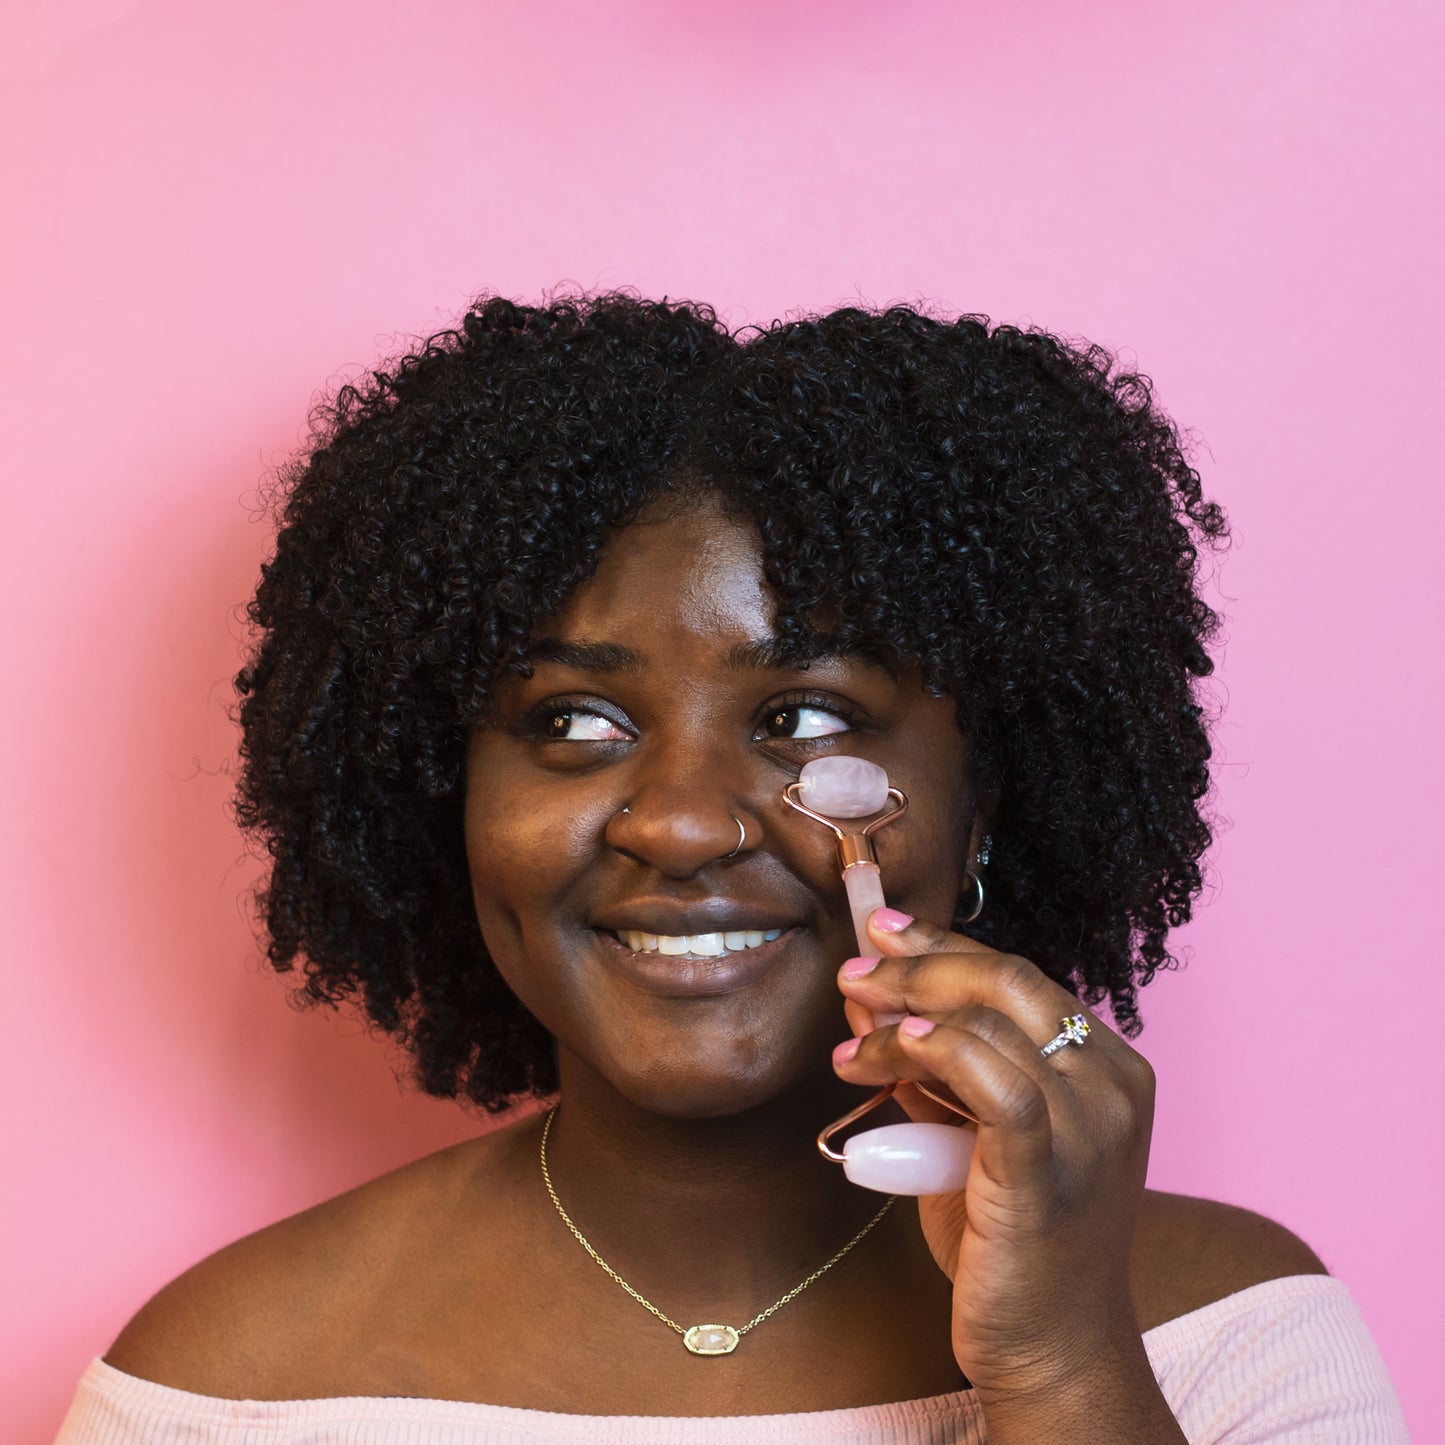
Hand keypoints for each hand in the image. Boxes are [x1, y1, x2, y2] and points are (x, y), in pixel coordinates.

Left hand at [832, 909, 1159, 1418]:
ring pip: (990, 1021)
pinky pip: (992, 1079)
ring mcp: (1092, 1123)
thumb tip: (867, 1001)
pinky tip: (891, 1050)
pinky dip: (936, 1051)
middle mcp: (1113, 1084)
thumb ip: (932, 1070)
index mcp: (1109, 1068)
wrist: (1052, 1350)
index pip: (1020, 979)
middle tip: (854, 968)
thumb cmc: (1012, 1244)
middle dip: (918, 964)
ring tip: (850, 1038)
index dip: (945, 947)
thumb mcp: (971, 1136)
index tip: (884, 932)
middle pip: (1008, 981)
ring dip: (902, 1015)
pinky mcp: (1053, 1164)